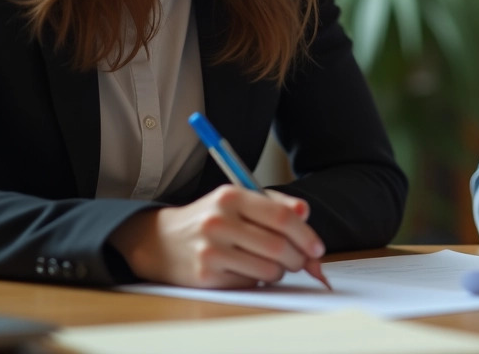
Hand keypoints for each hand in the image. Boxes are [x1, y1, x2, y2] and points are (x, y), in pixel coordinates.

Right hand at [109, 185, 326, 287]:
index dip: (306, 235)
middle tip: (301, 261)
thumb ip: (275, 204)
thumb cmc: (210, 218)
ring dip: (280, 271)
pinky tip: (249, 270)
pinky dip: (258, 279)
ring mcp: (210, 250)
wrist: (161, 241)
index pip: (281, 217)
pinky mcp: (206, 275)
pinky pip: (250, 282)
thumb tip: (306, 213)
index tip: (317, 247)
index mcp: (231, 196)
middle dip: (298, 258)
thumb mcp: (238, 200)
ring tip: (274, 265)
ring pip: (268, 269)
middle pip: (278, 246)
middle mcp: (219, 221)